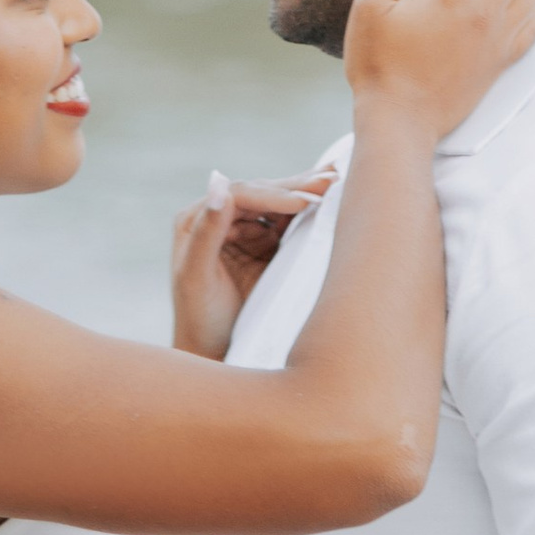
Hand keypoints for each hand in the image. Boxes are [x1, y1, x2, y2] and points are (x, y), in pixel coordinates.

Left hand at [170, 168, 335, 360]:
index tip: (304, 202)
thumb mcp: (196, 276)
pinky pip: (291, 224)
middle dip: (297, 186)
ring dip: (308, 192)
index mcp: (197, 220)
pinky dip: (312, 211)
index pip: (239, 196)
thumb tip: (219, 183)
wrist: (215, 355)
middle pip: (262, 194)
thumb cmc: (200, 320)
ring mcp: (246, 232)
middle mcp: (220, 219)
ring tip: (338, 180)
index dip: (272, 194)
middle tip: (332, 179)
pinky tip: (333, 197)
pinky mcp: (266, 248)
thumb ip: (206, 231)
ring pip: (280, 205)